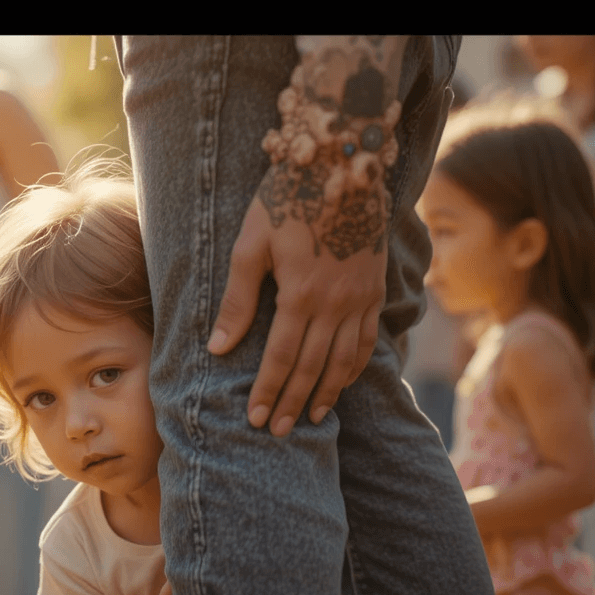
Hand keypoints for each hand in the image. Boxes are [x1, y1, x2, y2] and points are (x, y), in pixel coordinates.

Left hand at [210, 164, 388, 436]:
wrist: (342, 162)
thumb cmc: (285, 199)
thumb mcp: (250, 245)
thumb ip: (237, 300)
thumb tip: (219, 348)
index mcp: (301, 295)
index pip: (282, 358)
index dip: (268, 391)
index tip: (254, 418)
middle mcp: (336, 303)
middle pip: (313, 367)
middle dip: (293, 402)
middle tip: (276, 431)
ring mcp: (360, 297)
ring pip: (344, 360)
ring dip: (327, 392)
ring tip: (311, 418)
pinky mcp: (375, 287)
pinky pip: (368, 339)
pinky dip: (355, 366)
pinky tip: (344, 380)